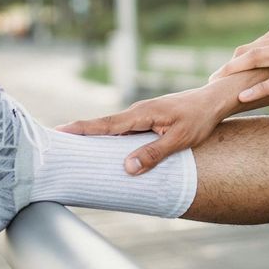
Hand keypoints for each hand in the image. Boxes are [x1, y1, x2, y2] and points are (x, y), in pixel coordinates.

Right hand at [56, 87, 224, 174]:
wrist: (214, 100)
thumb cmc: (199, 119)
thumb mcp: (180, 140)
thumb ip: (154, 153)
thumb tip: (126, 167)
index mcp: (142, 113)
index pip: (106, 124)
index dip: (82, 129)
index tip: (59, 131)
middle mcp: (138, 111)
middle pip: (104, 125)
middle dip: (80, 133)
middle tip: (54, 142)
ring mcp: (143, 113)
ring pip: (114, 128)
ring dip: (95, 135)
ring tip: (72, 148)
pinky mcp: (149, 117)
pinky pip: (124, 129)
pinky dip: (111, 136)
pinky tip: (105, 147)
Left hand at [209, 0, 268, 102]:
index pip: (257, 44)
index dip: (240, 57)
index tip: (227, 67)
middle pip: (249, 52)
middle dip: (229, 66)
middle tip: (211, 79)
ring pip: (256, 62)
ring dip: (234, 74)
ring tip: (216, 86)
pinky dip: (259, 88)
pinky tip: (245, 96)